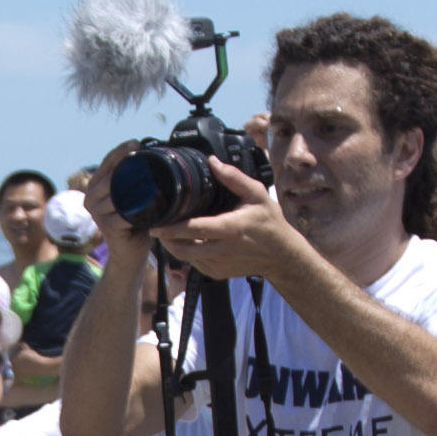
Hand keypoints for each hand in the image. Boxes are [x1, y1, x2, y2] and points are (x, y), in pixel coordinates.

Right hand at [82, 143, 152, 266]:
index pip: (106, 162)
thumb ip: (130, 179)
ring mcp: (97, 213)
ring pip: (116, 193)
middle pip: (110, 176)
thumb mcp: (129, 196)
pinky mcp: (107, 227)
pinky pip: (125, 214)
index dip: (120, 151)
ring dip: (137, 187)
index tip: (137, 141)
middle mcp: (90, 199)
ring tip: (154, 179)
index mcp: (94, 187)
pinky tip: (153, 204)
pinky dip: (140, 209)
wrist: (130, 251)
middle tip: (148, 157)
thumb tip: (148, 154)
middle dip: (128, 165)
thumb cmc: (133, 220)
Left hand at [153, 157, 304, 282]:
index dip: (173, 228)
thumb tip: (212, 162)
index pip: (195, 230)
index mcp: (230, 229)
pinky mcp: (217, 273)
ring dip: (173, 246)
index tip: (156, 224)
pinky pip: (194, 264)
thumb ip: (234, 178)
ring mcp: (219, 264)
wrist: (281, 254)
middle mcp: (222, 249)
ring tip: (167, 233)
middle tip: (155, 227)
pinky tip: (186, 242)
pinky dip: (187, 254)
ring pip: (186, 258)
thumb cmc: (270, 223)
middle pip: (183, 248)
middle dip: (165, 239)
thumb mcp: (257, 195)